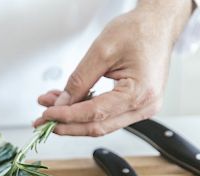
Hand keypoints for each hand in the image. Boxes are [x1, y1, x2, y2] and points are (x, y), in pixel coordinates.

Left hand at [35, 0, 193, 136]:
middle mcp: (145, 107)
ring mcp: (142, 109)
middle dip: (67, 125)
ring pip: (101, 125)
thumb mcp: (102, 50)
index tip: (47, 115)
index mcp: (140, 93)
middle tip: (42, 121)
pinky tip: (69, 105)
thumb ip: (79, 80)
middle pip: (98, 127)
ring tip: (51, 108)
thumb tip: (61, 103)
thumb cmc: (138, 31)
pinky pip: (107, 117)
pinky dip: (86, 113)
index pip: (96, 114)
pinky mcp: (136, 107)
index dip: (67, 116)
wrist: (157, 25)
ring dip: (73, 119)